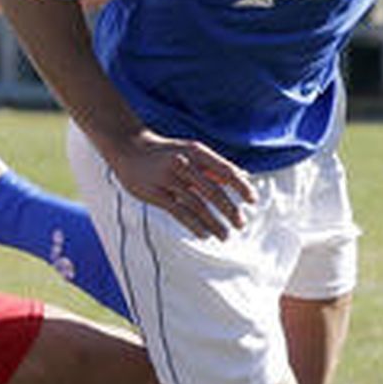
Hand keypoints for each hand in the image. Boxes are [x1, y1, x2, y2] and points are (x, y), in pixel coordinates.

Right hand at [100, 128, 255, 237]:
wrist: (129, 148)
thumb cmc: (167, 152)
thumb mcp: (192, 152)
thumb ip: (215, 165)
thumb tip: (244, 176)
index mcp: (196, 152)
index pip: (225, 170)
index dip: (241, 187)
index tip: (253, 201)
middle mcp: (183, 164)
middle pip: (213, 192)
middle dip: (229, 210)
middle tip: (241, 224)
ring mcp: (168, 179)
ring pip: (197, 205)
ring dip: (214, 223)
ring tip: (225, 235)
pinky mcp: (155, 193)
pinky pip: (179, 212)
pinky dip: (194, 225)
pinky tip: (204, 234)